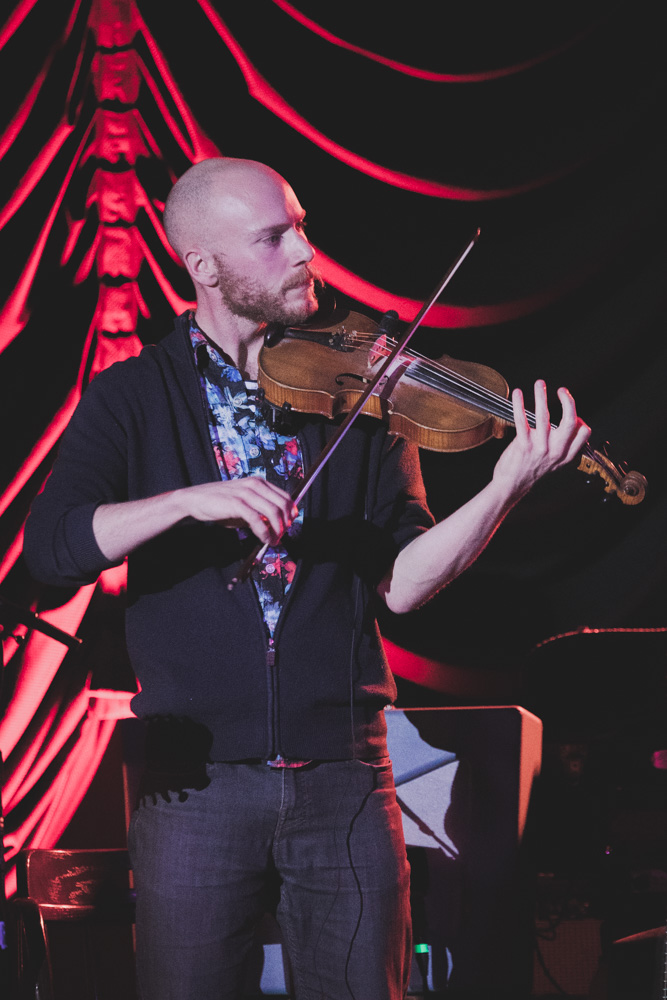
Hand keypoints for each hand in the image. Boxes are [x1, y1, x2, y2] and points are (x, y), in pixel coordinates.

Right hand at [181, 478, 297, 544]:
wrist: (195, 499)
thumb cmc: (219, 503)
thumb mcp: (243, 505)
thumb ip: (259, 512)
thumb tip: (275, 527)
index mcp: (258, 483)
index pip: (285, 496)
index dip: (290, 513)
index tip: (289, 526)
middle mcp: (255, 485)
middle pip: (283, 504)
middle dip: (286, 523)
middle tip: (282, 536)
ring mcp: (246, 493)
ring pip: (273, 512)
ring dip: (277, 530)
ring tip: (274, 540)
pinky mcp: (237, 503)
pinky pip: (258, 520)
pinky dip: (265, 532)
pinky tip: (264, 539)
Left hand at [493, 380, 590, 498]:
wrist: (512, 486)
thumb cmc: (531, 470)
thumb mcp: (554, 462)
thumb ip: (562, 445)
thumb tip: (568, 423)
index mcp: (566, 455)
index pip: (583, 432)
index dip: (579, 418)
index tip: (570, 411)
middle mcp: (556, 451)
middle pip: (570, 421)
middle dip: (568, 401)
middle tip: (562, 390)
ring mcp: (540, 448)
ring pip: (545, 416)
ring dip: (542, 395)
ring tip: (540, 384)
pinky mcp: (523, 446)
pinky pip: (522, 420)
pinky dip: (519, 403)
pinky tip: (517, 393)